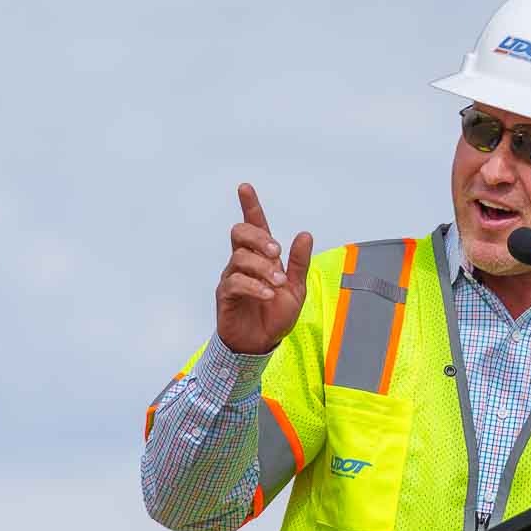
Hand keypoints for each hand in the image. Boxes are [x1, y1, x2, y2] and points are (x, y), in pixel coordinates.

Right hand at [216, 183, 312, 355]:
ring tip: (277, 285)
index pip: (254, 226)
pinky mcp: (225, 294)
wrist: (262, 342)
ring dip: (263, 268)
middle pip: (240, 233)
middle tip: (276, 254)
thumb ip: (299, 262)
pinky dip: (254, 286)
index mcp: (262, 258)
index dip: (250, 207)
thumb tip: (305, 234)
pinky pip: (235, 282)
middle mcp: (243, 263)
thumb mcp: (296, 288)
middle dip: (259, 238)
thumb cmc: (275, 314)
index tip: (245, 188)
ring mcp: (232, 277)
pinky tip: (267, 294)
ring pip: (239, 257)